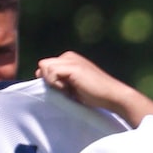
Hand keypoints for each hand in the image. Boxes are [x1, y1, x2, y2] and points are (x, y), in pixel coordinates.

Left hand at [37, 51, 152, 121]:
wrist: (113, 96)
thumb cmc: (95, 95)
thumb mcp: (72, 85)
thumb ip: (58, 79)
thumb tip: (39, 75)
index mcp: (69, 59)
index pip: (46, 66)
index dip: (50, 80)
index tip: (66, 90)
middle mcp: (69, 56)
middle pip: (43, 65)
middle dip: (49, 80)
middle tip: (67, 90)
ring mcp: (71, 60)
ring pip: (45, 68)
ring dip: (54, 83)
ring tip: (70, 90)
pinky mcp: (72, 67)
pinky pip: (51, 73)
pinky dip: (57, 84)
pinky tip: (70, 90)